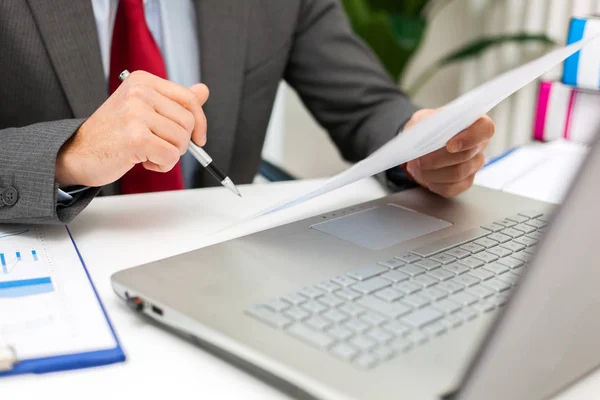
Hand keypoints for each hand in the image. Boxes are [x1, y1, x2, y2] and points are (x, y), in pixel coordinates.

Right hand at [55, 70, 208, 186]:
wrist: (76, 153)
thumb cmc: (112, 134)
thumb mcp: (143, 109)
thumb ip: (174, 101)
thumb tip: (203, 90)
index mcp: (142, 81)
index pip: (189, 98)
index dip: (200, 122)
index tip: (198, 138)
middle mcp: (139, 92)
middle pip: (188, 122)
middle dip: (180, 142)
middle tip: (158, 146)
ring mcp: (136, 113)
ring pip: (182, 140)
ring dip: (169, 154)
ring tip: (147, 153)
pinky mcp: (136, 137)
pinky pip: (171, 156)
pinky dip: (162, 165)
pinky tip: (142, 161)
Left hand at [402, 109, 494, 197]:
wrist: (421, 145)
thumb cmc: (427, 128)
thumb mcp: (424, 119)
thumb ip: (427, 122)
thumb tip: (425, 133)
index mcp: (475, 123)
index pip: (485, 129)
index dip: (469, 138)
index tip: (449, 145)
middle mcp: (479, 145)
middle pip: (465, 156)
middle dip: (437, 158)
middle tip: (418, 159)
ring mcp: (474, 165)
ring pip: (457, 173)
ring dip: (432, 172)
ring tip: (417, 167)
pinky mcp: (465, 182)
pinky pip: (451, 188)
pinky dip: (434, 183)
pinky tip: (426, 176)